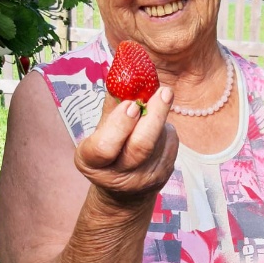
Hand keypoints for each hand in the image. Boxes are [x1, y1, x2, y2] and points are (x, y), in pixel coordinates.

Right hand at [74, 87, 178, 201]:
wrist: (123, 191)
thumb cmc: (109, 150)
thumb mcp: (101, 129)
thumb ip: (112, 104)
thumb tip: (124, 71)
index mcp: (92, 162)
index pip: (105, 147)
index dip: (119, 125)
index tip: (131, 104)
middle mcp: (118, 175)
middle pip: (141, 146)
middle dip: (154, 116)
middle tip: (164, 92)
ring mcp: (144, 179)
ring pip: (159, 141)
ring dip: (161, 118)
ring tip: (157, 105)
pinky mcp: (164, 176)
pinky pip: (171, 145)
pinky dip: (167, 130)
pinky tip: (159, 127)